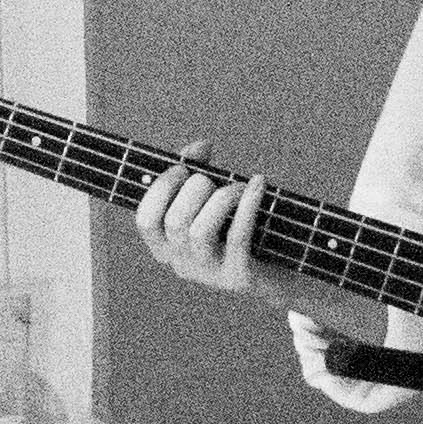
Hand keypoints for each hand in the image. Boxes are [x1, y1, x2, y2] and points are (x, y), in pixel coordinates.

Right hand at [131, 147, 289, 312]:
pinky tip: (258, 183)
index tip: (181, 169)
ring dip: (222, 198)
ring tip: (239, 187)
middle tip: (214, 179)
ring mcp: (209, 274)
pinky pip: (237, 237)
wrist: (277, 271)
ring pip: (200, 232)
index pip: (145, 221)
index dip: (159, 189)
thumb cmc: (237, 227)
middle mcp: (182, 264)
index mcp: (166, 247)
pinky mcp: (238, 277)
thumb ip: (197, 171)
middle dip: (196, 188)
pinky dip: (248, 205)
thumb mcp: (211, 200)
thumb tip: (200, 146)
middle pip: (175, 222)